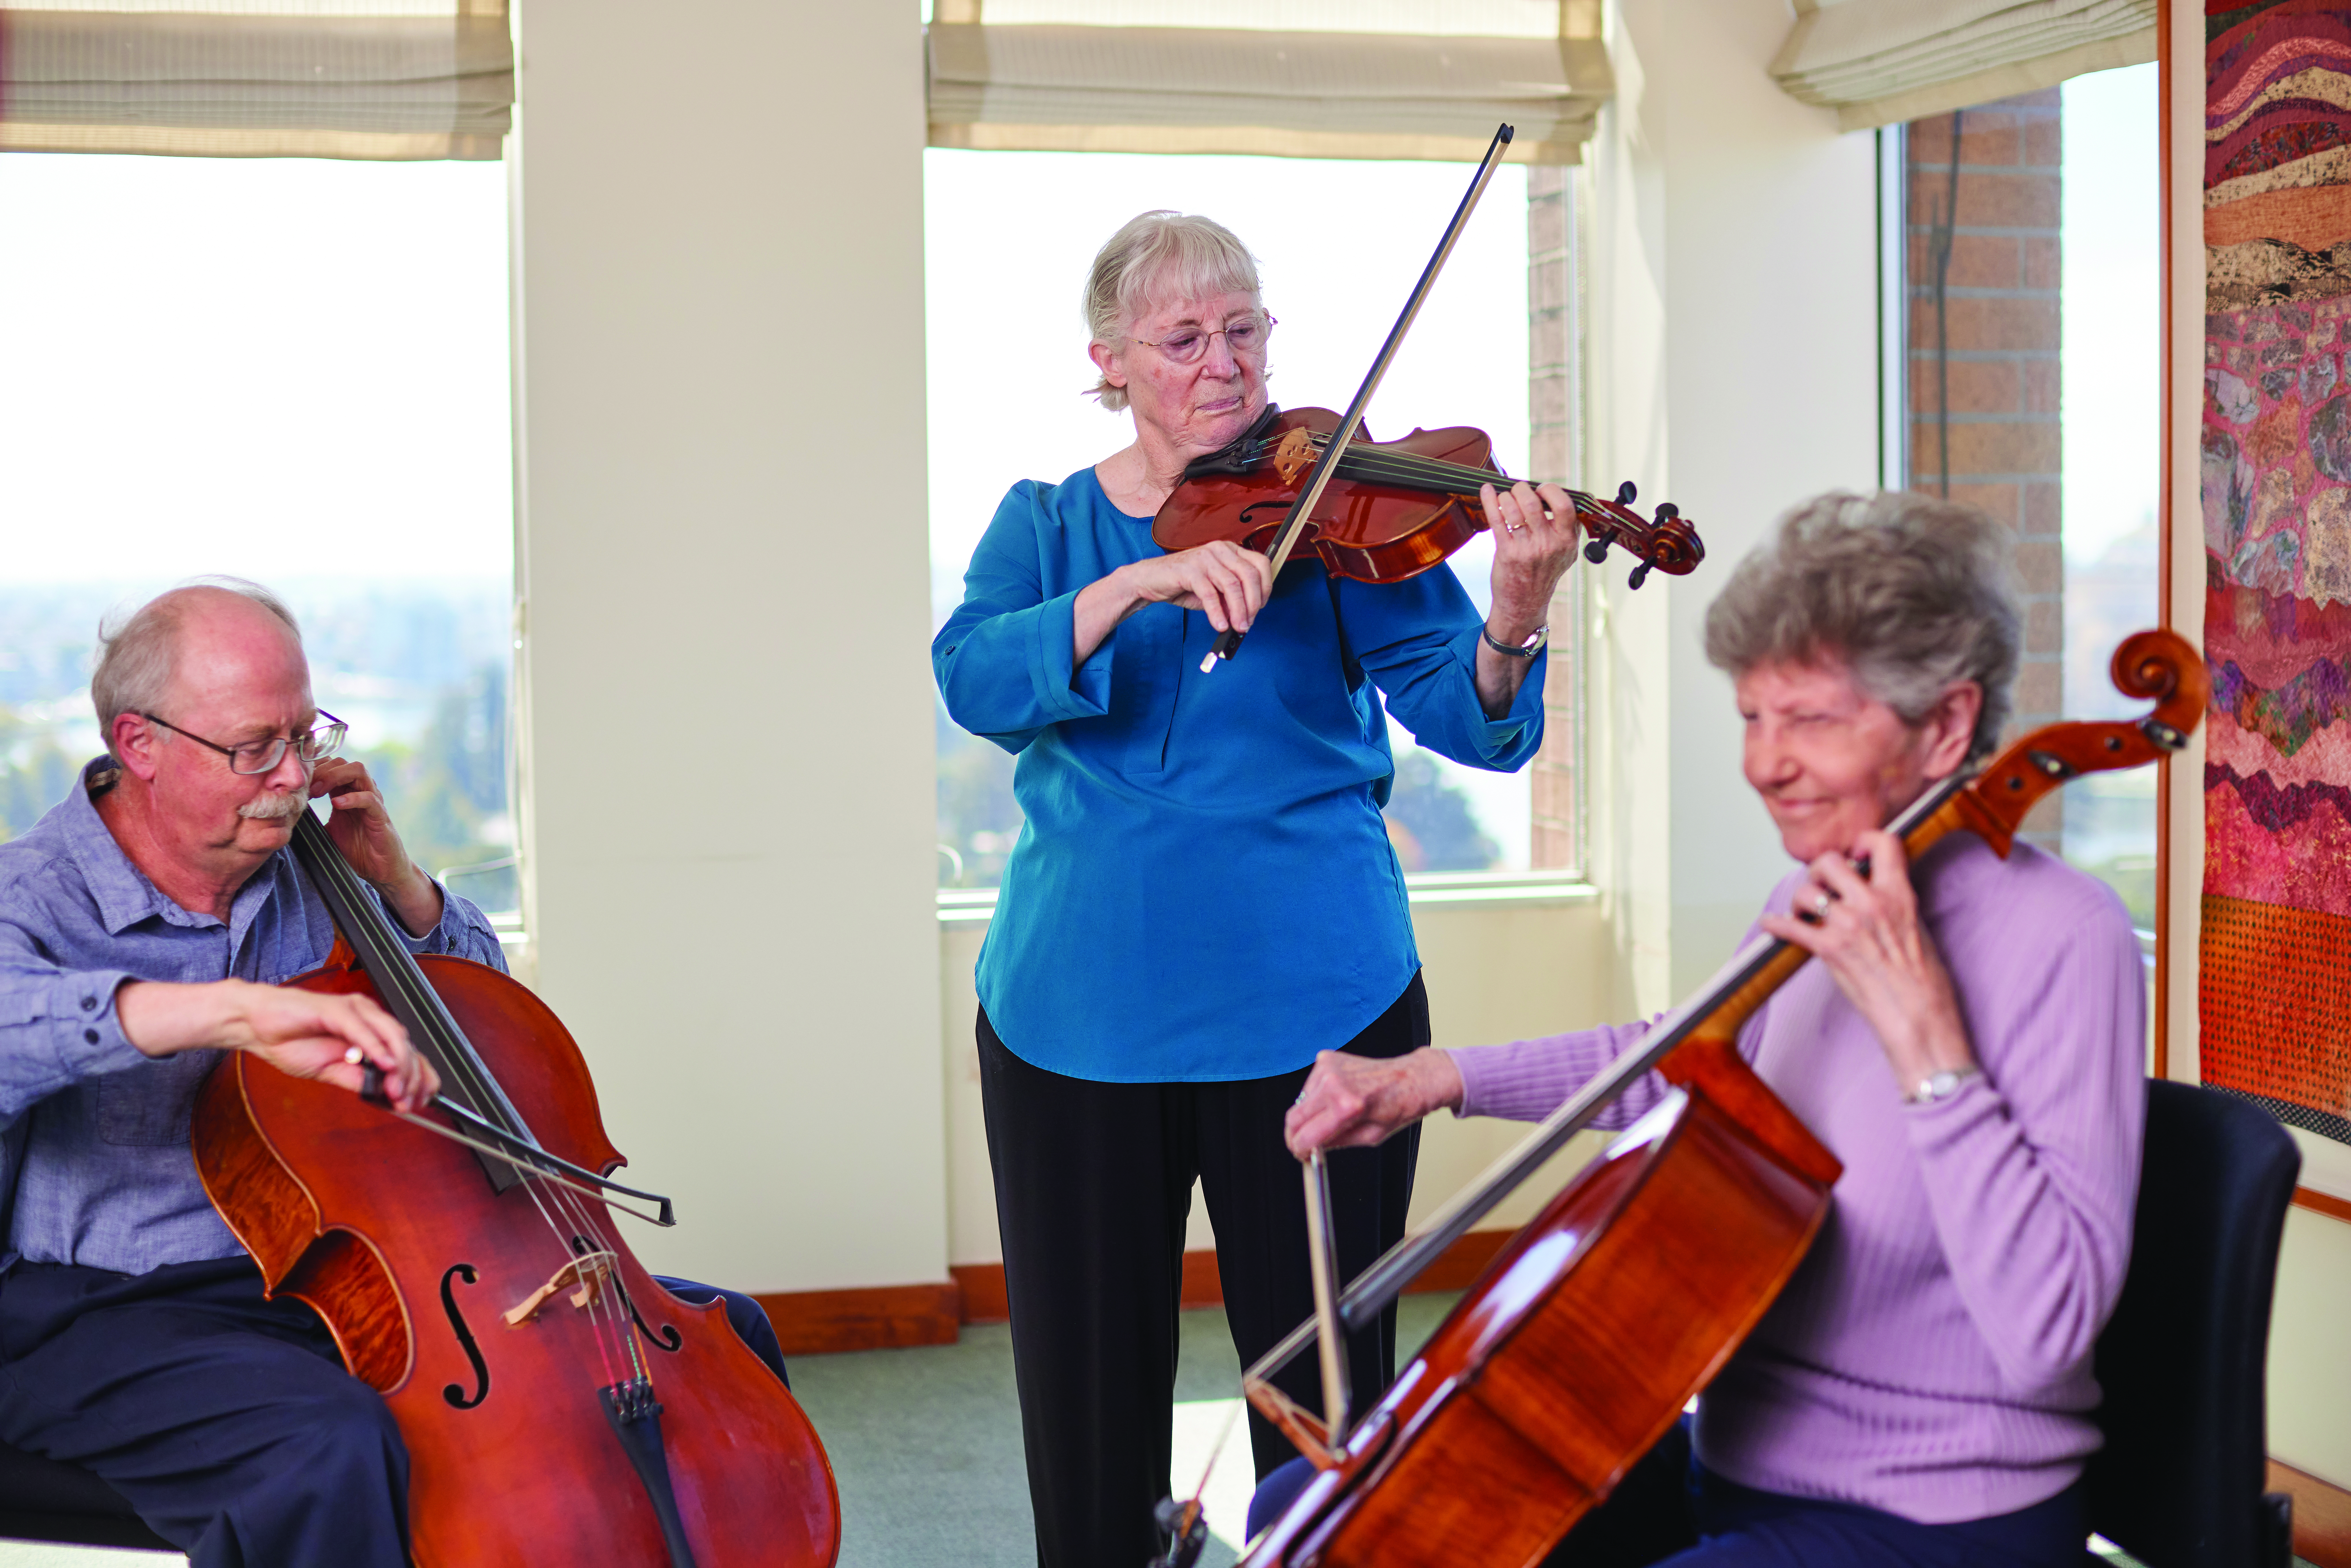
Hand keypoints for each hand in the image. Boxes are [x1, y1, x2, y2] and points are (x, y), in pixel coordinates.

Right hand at [117, 979, 440, 1113]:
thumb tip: (386, 1097)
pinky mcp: (335, 1009)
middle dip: (413, 1076)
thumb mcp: (331, 1072)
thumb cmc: (292, 1042)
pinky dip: (375, 1046)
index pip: (406, 1053)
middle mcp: (369, 1017)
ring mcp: (354, 1010)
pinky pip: (361, 1028)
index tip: (423, 1100)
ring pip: (391, 1035)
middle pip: (405, 1045)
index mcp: (371, 1031)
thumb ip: (358, 1081)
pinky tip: (383, 1064)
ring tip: (399, 1090)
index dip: (419, 1076)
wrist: (257, 1026)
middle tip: (409, 1102)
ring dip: (399, 1065)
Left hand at [309, 757, 440, 935]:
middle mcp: (362, 792)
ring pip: (359, 772)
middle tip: (305, 786)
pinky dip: (353, 798)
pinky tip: (337, 804)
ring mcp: (373, 803)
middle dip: (322, 769)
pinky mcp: (381, 818)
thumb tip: (284, 815)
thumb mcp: (326, 832)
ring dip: (335, 776)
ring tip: (318, 792)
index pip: (333, 765)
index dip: (315, 767)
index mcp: (348, 793)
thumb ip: (312, 819)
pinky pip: (370, 799)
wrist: (381, 871)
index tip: (298, 781)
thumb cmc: (356, 851)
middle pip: (345, 762)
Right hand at [1118, 541, 1274, 634]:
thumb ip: (1231, 598)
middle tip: (1248, 623)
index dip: (1266, 588)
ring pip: (1232, 585)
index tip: (1261, 608)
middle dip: (1253, 603)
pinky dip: (1217, 613)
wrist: (1150, 580)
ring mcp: (1205, 557)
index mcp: (1230, 550)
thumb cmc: (1184, 584)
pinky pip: (1210, 593)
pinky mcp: (1190, 569)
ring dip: (1238, 610)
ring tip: (1237, 627)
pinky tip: (1219, 625)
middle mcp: (1220, 549)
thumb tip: (1248, 616)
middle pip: (1249, 575)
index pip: (1260, 564)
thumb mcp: (1215, 590)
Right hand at [1284, 1047, 1463, 1158]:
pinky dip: (1317, 1096)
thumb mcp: (1370, 1137)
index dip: (1299, 1149)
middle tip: (1303, 1142)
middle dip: (1295, 1134)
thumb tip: (1311, 1147)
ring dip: (1309, 1113)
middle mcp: (1334, 1084)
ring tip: (1332, 1115)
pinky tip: (1336, 1097)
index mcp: (1347, 1107)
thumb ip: (1336, 1142)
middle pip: (1294, 1117)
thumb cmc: (1398, 1106)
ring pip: (1300, 1101)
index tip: (1300, 1154)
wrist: (1412, 1077)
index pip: (1305, 1135)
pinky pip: (1310, 1085)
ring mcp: (1328, 1068)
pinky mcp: (1327, 1058)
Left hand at [1481, 480, 1577, 641]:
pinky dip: (1489, 500)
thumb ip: (1568, 530)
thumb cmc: (1542, 575)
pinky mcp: (1507, 553)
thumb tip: (1560, 499)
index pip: (1564, 505)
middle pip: (1533, 503)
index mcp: (1566, 541)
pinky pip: (1496, 519)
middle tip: (1518, 490)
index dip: (1551, 491)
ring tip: (1504, 498)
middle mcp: (1548, 545)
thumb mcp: (1566, 555)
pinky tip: (1486, 490)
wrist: (1524, 605)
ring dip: (1505, 496)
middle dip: (1522, 489)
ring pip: (1513, 509)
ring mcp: (1526, 549)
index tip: (1541, 489)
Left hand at [1756, 829, 1976, 1092]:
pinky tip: (1772, 925)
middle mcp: (1872, 903)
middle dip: (1819, 870)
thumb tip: (1871, 890)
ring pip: (1806, 891)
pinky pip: (1789, 927)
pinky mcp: (1829, 949)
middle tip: (1821, 884)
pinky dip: (1776, 925)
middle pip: (1830, 861)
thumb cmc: (1923, 980)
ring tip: (1804, 912)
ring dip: (1800, 901)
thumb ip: (1894, 902)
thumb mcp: (1918, 927)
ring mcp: (1849, 925)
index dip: (1863, 841)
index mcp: (1900, 895)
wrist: (1920, 1017)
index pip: (1883, 843)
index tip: (1854, 853)